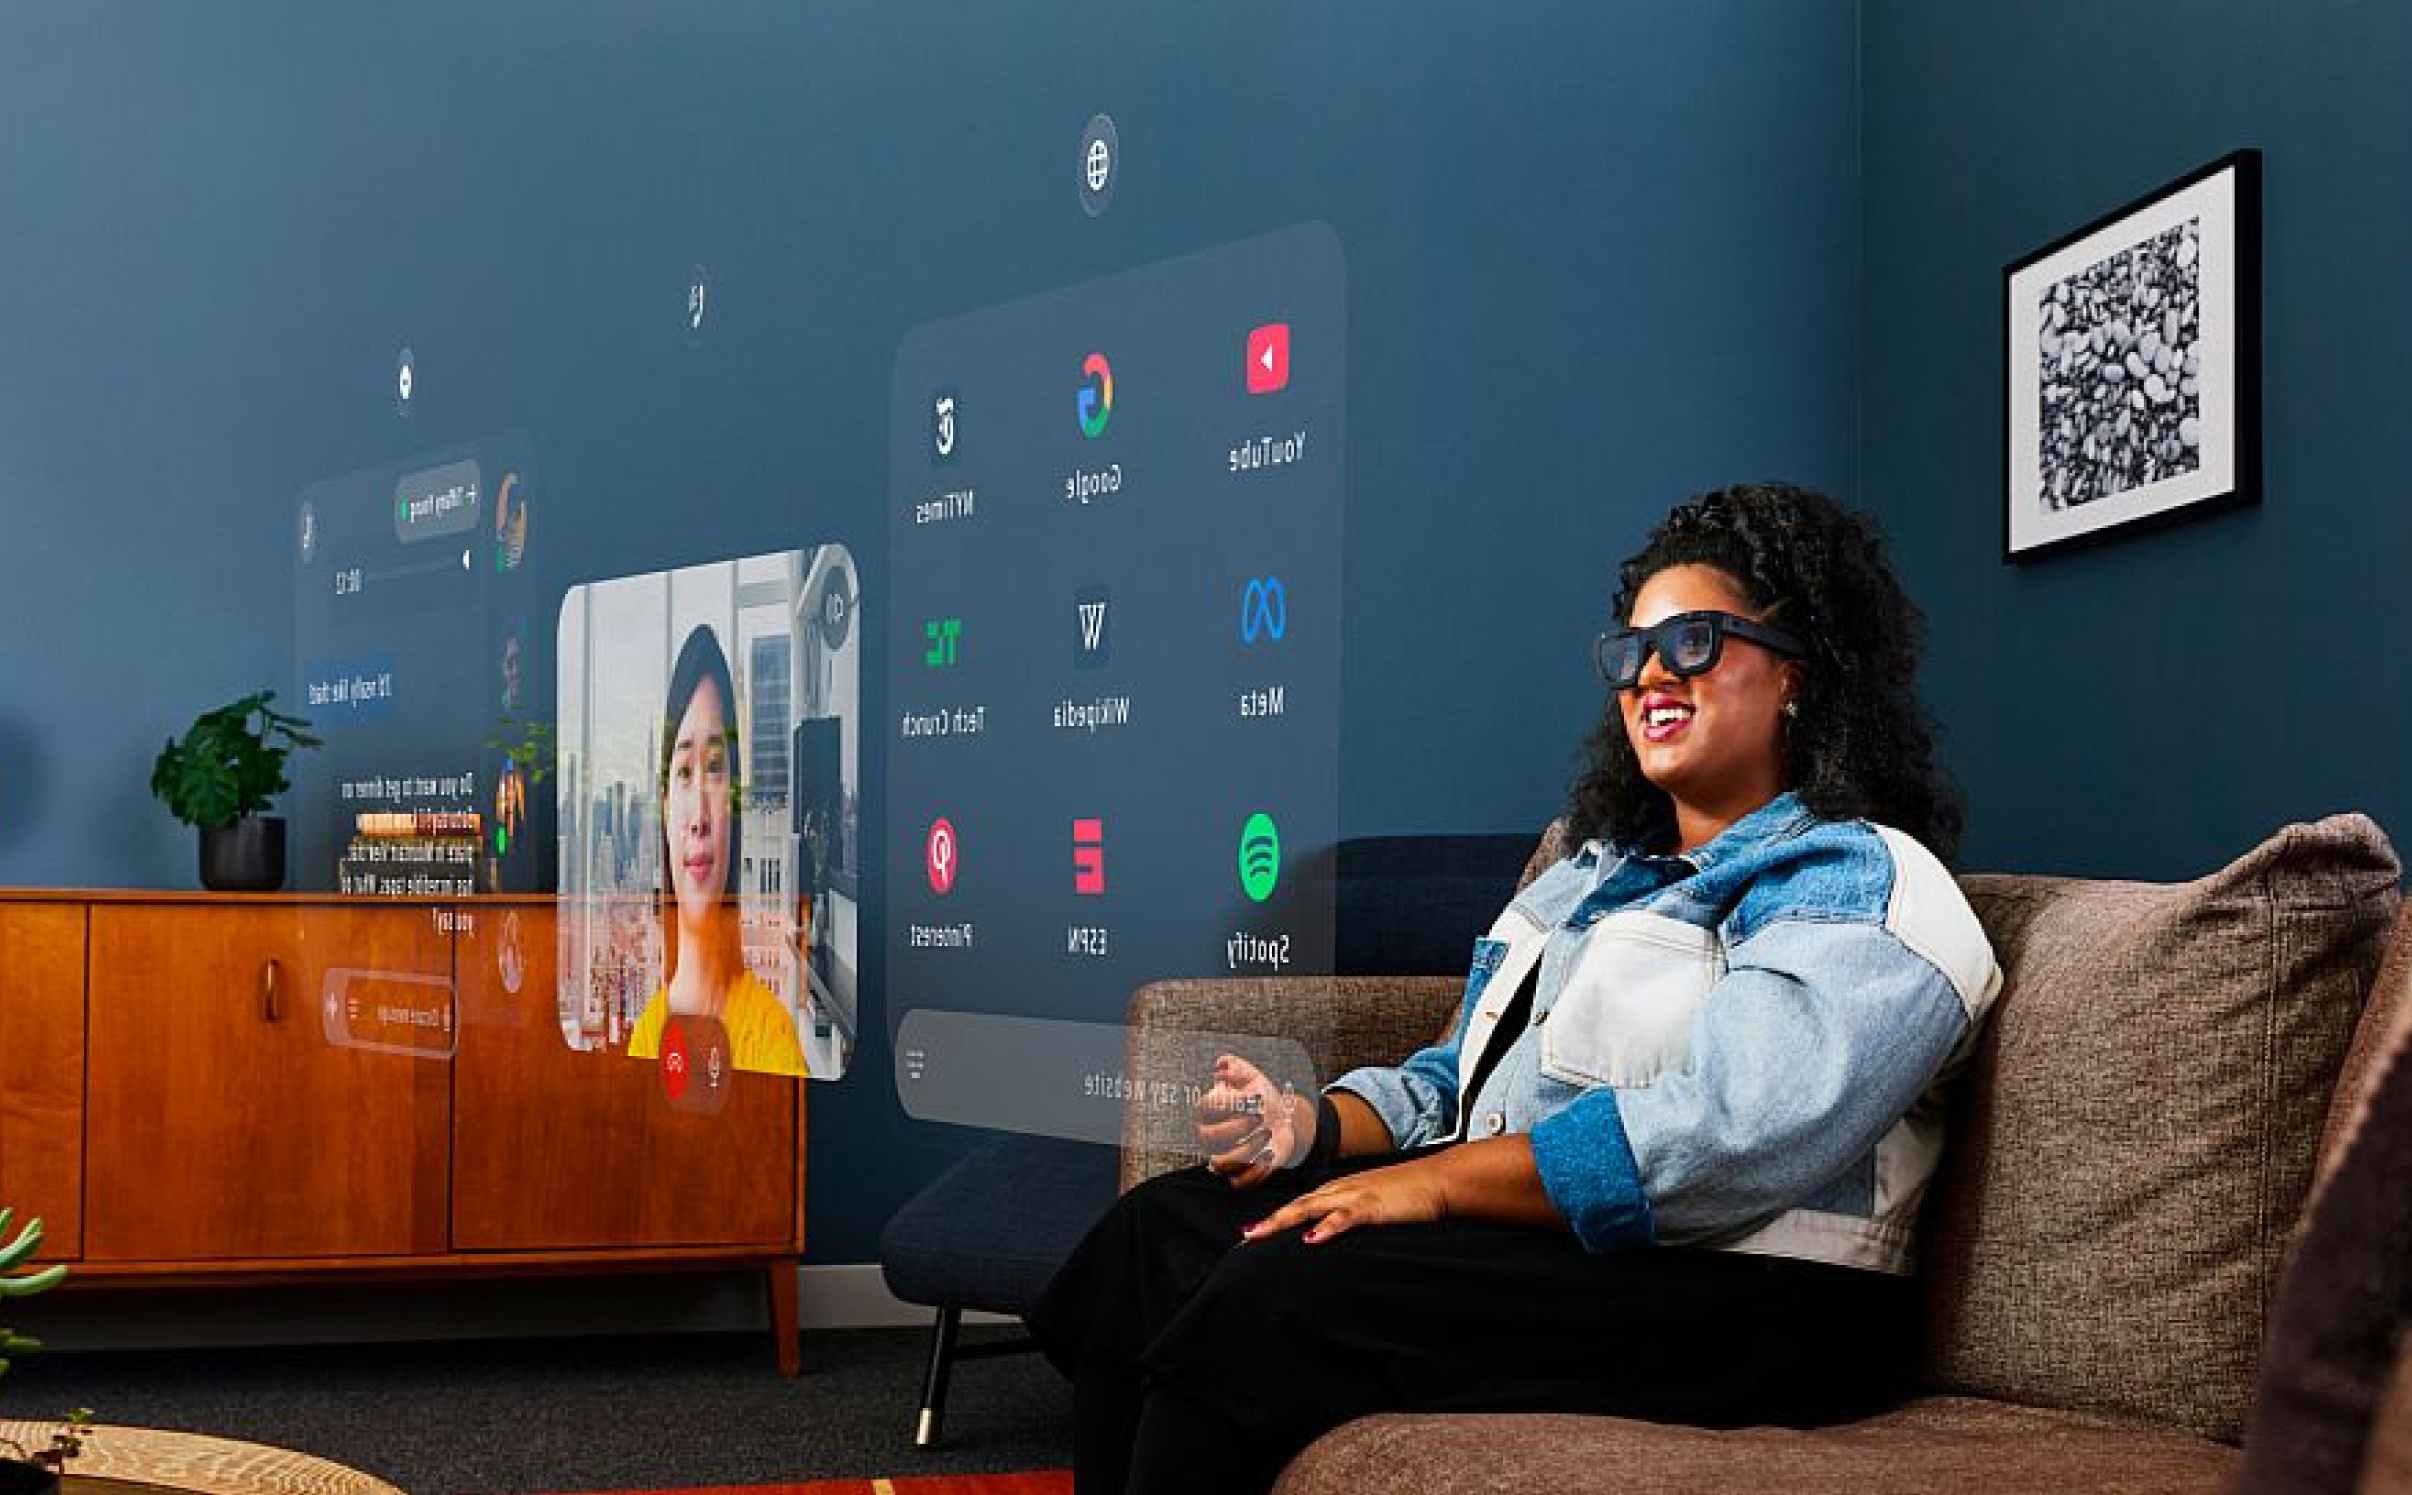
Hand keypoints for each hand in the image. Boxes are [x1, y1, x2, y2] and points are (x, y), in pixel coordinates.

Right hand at [1195, 1054, 1311, 1189]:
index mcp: (1207, 1111)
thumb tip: (1221, 1063)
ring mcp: (1223, 1156)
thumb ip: (1237, 1067)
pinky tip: (1270, 1153)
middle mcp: (1209, 1136)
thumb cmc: (1262, 1097)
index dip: (1231, 1102)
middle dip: (1239, 1125)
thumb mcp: (1253, 1077)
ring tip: (1267, 1133)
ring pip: (1222, 1163)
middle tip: (1260, 1116)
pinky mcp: (1240, 1174)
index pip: (1206, 1107)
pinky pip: (1239, 1182)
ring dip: (1248, 1148)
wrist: (1282, 1118)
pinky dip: (1257, 1170)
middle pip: (1211, 1137)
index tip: (1253, 1097)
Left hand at [1240, 1156, 1450, 1243]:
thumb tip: (1327, 1236)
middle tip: (1243, 1239)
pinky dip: (1327, 1227)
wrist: (1437, 1180)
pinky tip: (1312, 1238)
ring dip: (1283, 1221)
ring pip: (1311, 1208)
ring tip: (1258, 1235)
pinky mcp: (1373, 1205)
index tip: (1251, 1237)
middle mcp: (1340, 1189)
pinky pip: (1346, 1217)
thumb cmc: (1406, 1195)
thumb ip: (1348, 1216)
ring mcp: (1355, 1195)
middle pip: (1296, 1206)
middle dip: (1268, 1222)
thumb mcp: (1370, 1204)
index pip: (1299, 1206)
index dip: (1274, 1221)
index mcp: (1338, 1190)